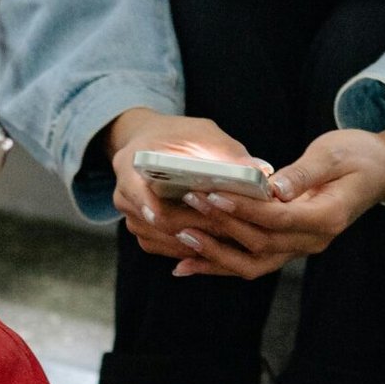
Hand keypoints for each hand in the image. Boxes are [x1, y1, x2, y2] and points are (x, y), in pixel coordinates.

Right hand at [104, 109, 268, 260]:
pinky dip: (189, 249)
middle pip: (156, 222)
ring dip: (195, 242)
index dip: (157, 204)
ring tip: (231, 237)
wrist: (154, 145)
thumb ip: (225, 152)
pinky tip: (217, 245)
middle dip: (195, 226)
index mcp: (130, 163)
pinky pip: (163, 248)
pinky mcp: (143, 232)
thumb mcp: (201, 134)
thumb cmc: (180, 137)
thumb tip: (260, 171)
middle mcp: (124, 194)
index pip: (135, 190)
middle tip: (230, 227)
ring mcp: (132, 216)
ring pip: (160, 240)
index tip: (181, 210)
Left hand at [169, 127, 384, 283]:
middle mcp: (315, 240)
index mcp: (328, 217)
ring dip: (216, 254)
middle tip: (189, 204)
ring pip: (253, 264)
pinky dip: (220, 264)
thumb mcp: (333, 154)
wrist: (379, 170)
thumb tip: (275, 188)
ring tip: (181, 238)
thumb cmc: (357, 155)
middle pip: (261, 244)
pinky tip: (188, 263)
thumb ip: (303, 173)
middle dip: (222, 225)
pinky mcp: (290, 245)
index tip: (213, 193)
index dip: (244, 209)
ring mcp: (302, 247)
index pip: (278, 219)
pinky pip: (253, 262)